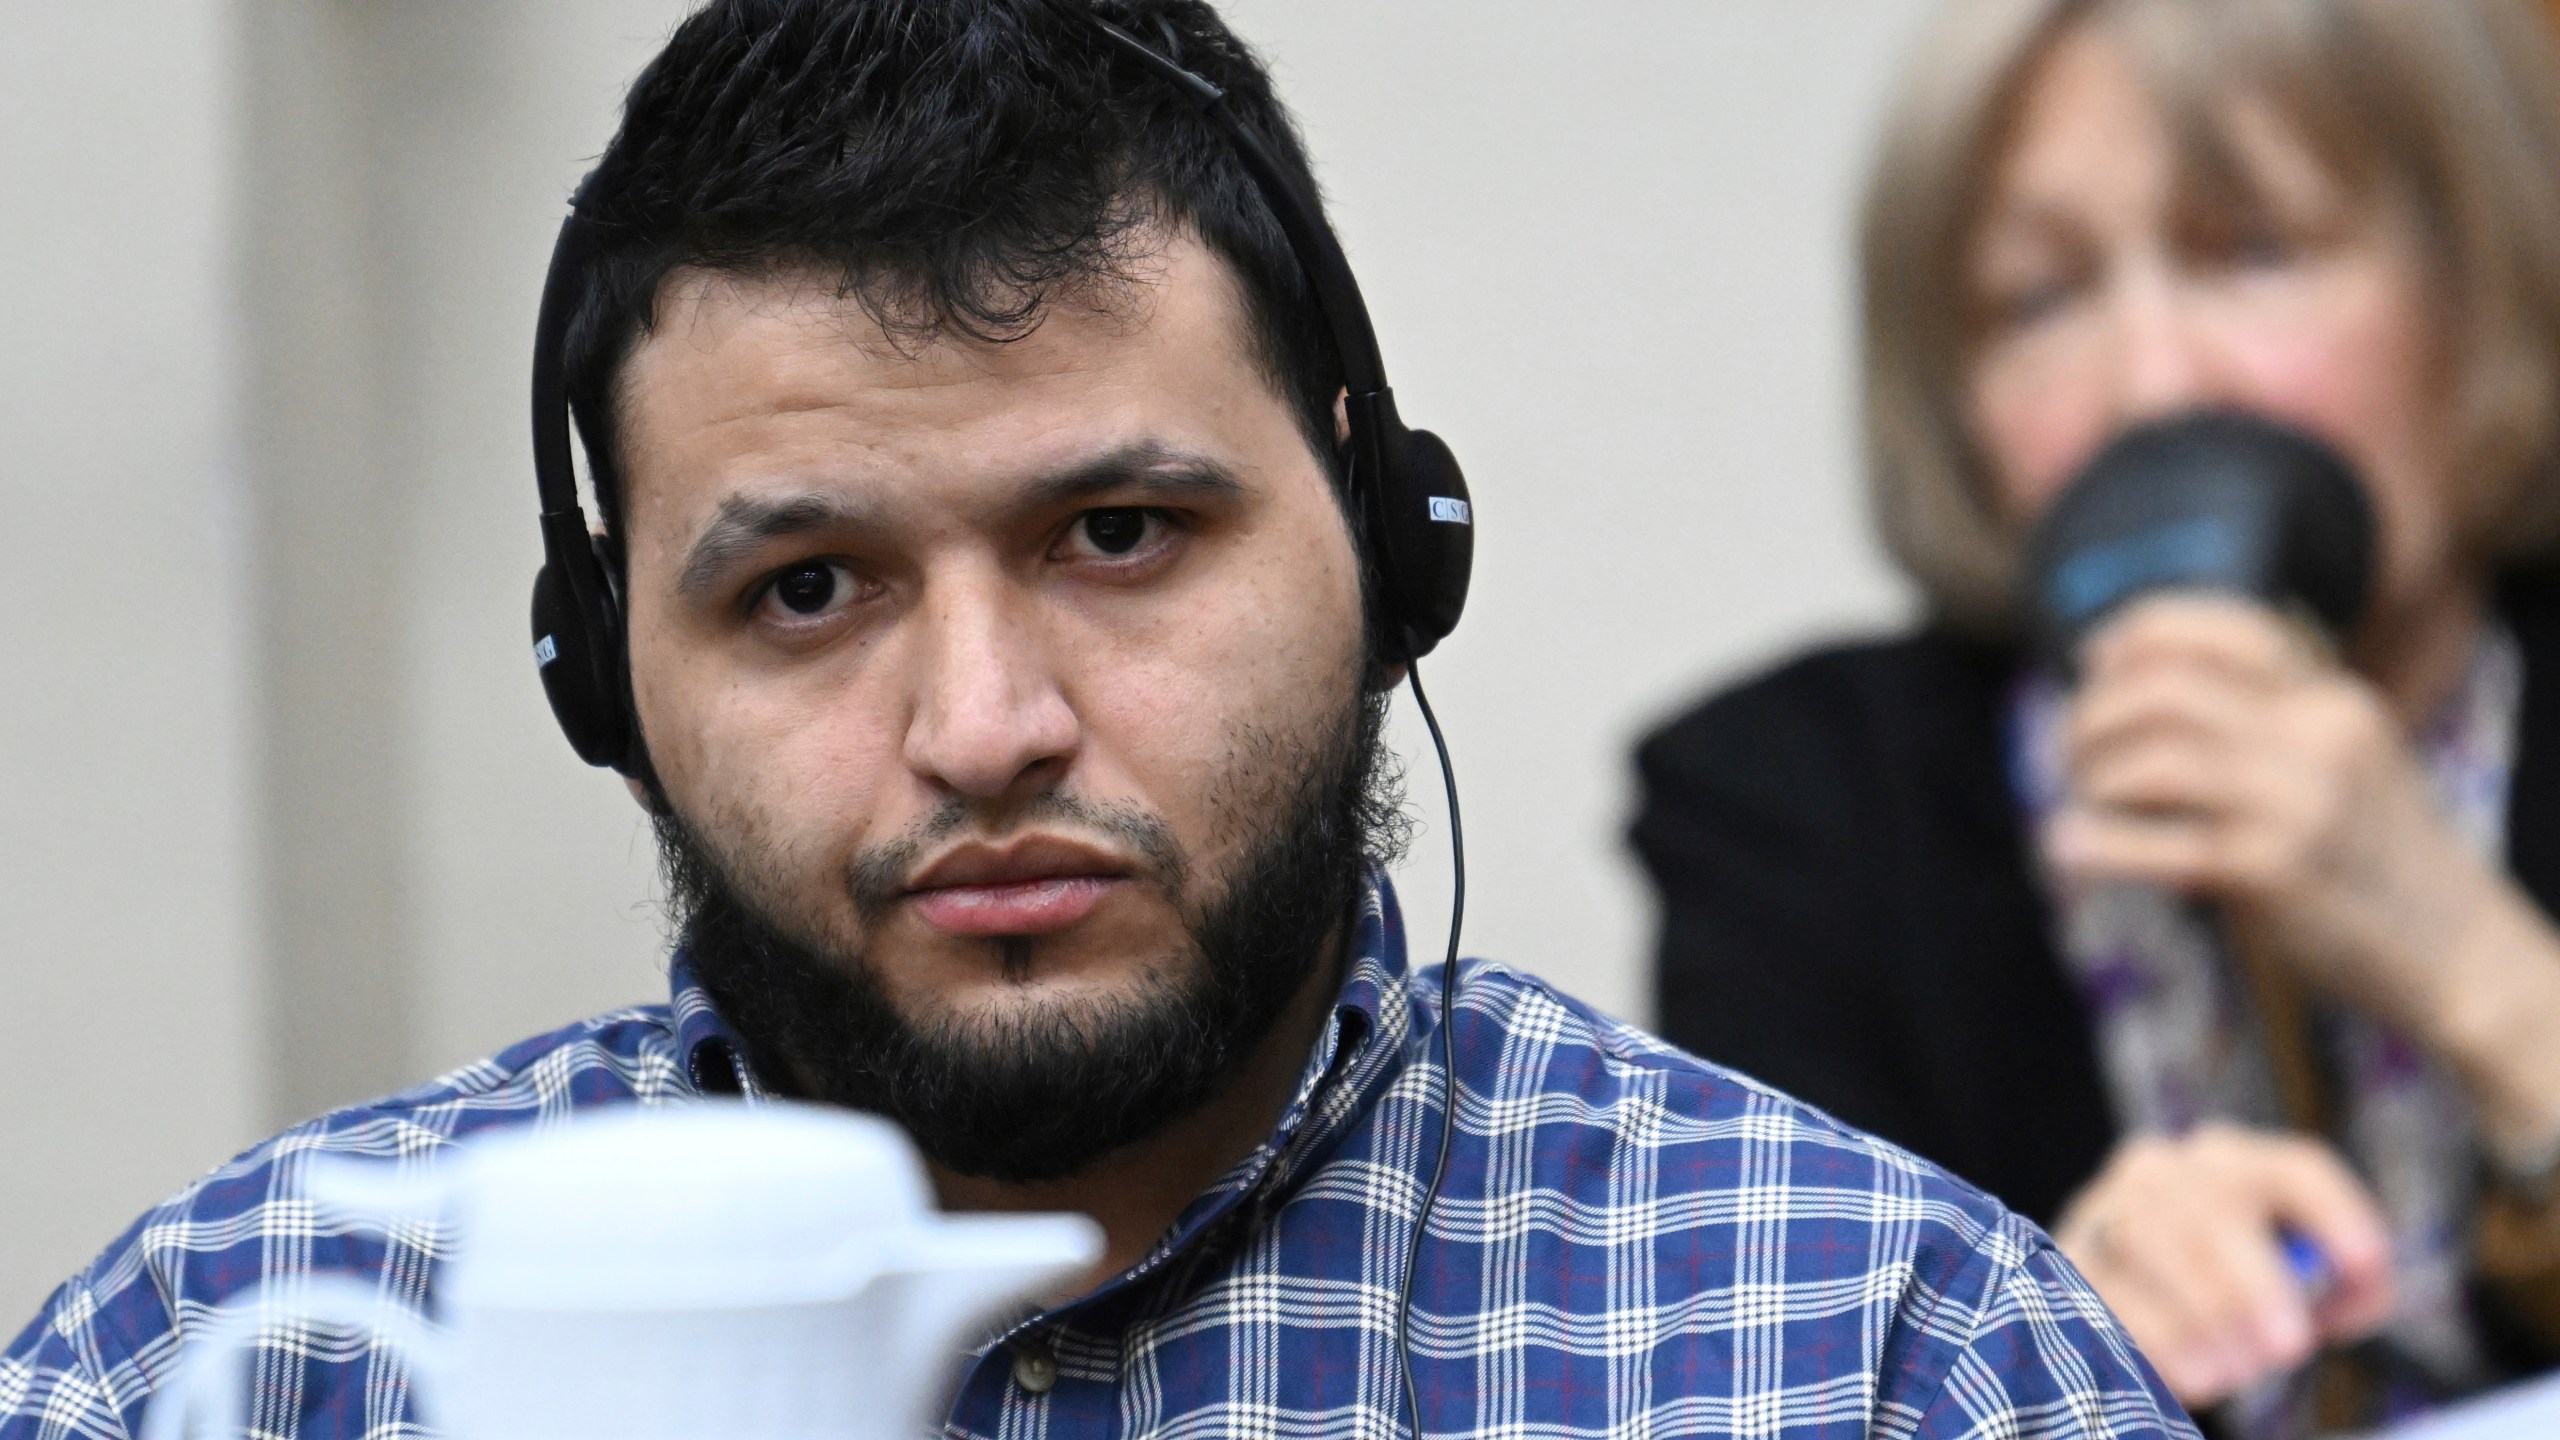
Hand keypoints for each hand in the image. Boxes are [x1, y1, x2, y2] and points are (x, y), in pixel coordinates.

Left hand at [2048, 597, 2526, 1062]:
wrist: (2459, 950)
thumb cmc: (2375, 855)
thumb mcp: (2343, 760)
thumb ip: (2265, 722)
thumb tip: (2131, 692)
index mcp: (2333, 700)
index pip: (2226, 630)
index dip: (2140, 631)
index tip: (2091, 661)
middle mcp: (2319, 737)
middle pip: (2164, 689)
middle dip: (2093, 714)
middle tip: (2072, 751)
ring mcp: (2298, 804)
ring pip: (2151, 760)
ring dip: (2091, 777)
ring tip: (2082, 801)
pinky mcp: (2273, 872)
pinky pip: (2156, 845)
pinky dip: (2094, 845)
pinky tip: (2064, 848)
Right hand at [2054, 1124, 2393, 1406]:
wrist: (2113, 1297)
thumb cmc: (2226, 1293)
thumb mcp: (2287, 1281)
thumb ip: (2334, 1284)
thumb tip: (2355, 1291)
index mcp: (2234, 1163)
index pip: (2297, 1169)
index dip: (2338, 1213)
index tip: (2366, 1267)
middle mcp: (2166, 1169)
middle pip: (2218, 1206)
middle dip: (2257, 1281)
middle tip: (2290, 1346)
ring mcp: (2108, 1207)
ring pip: (2156, 1240)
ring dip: (2207, 1312)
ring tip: (2241, 1369)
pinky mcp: (2068, 1257)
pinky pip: (2112, 1290)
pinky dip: (2163, 1338)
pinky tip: (2197, 1372)